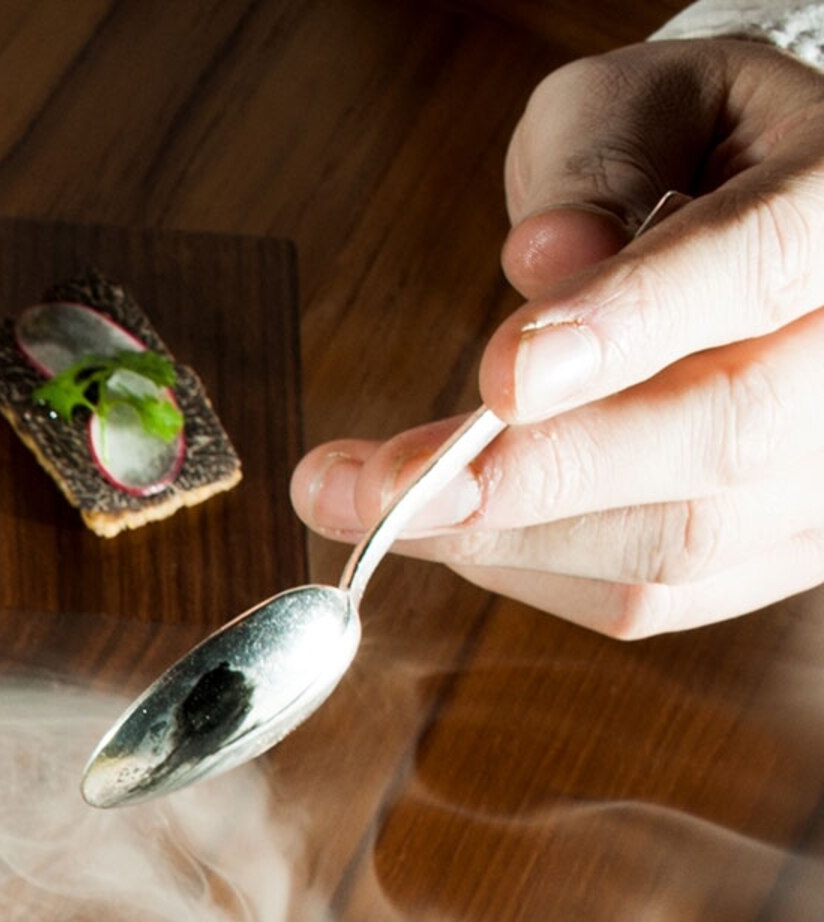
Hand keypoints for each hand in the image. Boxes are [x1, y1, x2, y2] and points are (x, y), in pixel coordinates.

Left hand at [291, 36, 823, 637]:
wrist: (767, 229)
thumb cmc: (699, 155)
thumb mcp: (650, 103)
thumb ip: (599, 163)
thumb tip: (549, 261)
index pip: (762, 264)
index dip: (634, 325)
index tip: (503, 373)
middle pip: (721, 437)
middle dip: (528, 473)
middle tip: (368, 482)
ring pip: (675, 543)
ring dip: (497, 536)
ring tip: (361, 498)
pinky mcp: (778, 556)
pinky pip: (647, 600)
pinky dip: (526, 566)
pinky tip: (451, 518)